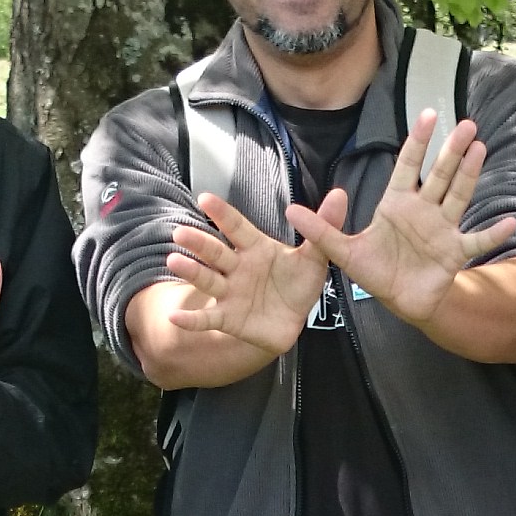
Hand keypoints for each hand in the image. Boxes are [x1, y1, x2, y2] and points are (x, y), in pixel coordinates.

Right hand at [159, 192, 324, 363]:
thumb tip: (340, 194)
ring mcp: (230, 292)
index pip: (236, 227)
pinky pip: (207, 319)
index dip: (222, 214)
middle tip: (180, 232)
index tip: (205, 198)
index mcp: (255, 248)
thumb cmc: (298, 284)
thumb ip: (324, 227)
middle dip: (199, 242)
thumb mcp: (315, 257)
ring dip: (191, 271)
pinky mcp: (227, 318)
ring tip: (174, 261)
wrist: (293, 321)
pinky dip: (191, 320)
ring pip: (207, 279)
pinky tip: (176, 318)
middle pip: (215, 252)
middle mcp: (237, 268)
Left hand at [289, 110, 515, 327]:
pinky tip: (511, 222)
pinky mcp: (455, 253)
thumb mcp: (343, 252)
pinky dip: (493, 234)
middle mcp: (423, 210)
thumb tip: (290, 210)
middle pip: (439, 175)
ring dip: (470, 175)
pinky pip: (477, 241)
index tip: (428, 115)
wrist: (401, 301)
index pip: (408, 166)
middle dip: (452, 151)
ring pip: (458, 196)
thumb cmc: (376, 270)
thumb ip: (321, 231)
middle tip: (467, 124)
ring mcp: (443, 229)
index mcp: (397, 204)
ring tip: (481, 148)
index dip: (417, 142)